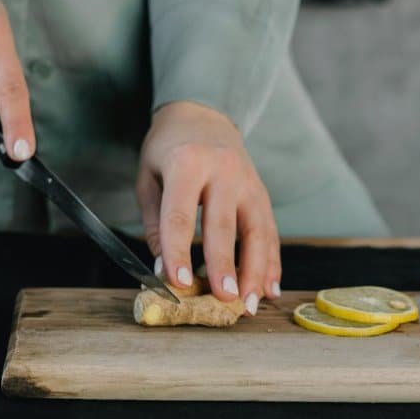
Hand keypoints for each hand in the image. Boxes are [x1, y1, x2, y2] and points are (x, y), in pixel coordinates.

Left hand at [136, 101, 279, 314]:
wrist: (201, 114)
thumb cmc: (167, 149)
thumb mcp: (148, 178)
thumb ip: (156, 223)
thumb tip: (163, 268)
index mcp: (186, 164)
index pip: (181, 215)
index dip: (179, 251)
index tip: (179, 283)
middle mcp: (222, 170)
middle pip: (224, 225)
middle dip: (225, 266)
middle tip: (224, 300)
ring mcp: (248, 181)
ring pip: (257, 231)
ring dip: (256, 271)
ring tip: (251, 304)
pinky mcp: (262, 192)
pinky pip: (270, 231)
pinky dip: (271, 262)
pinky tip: (269, 288)